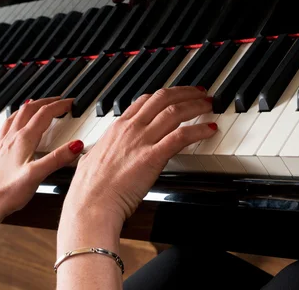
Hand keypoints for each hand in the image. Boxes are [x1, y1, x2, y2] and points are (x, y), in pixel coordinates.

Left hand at [0, 97, 83, 217]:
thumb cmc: (8, 192)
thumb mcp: (38, 175)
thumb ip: (57, 159)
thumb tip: (76, 145)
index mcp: (23, 140)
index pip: (44, 114)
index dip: (59, 106)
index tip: (70, 102)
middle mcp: (9, 139)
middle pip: (27, 111)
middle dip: (43, 103)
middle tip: (55, 100)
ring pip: (10, 120)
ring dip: (23, 111)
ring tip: (30, 107)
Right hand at [60, 86, 215, 229]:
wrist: (91, 205)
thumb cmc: (89, 190)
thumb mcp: (92, 159)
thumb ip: (102, 151)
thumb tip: (97, 153)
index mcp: (118, 127)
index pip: (146, 100)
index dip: (166, 94)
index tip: (178, 94)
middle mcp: (131, 128)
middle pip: (163, 98)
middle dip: (185, 92)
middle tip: (200, 93)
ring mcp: (142, 141)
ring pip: (175, 112)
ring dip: (196, 106)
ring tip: (209, 105)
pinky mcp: (153, 157)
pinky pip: (181, 136)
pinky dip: (198, 130)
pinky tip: (209, 129)